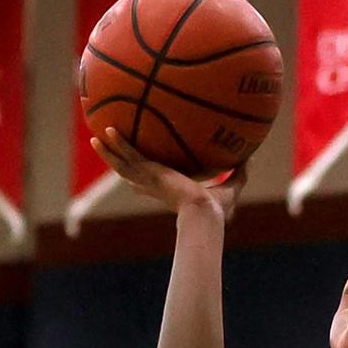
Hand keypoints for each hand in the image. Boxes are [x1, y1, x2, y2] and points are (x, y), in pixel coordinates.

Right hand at [91, 128, 246, 219]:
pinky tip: (103, 134)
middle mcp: (155, 186)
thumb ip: (239, 172)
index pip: (153, 185)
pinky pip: (127, 157)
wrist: (205, 213)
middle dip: (120, 161)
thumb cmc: (217, 209)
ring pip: (122, 165)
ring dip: (108, 152)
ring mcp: (149, 181)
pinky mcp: (147, 175)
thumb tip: (251, 157)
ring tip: (95, 138)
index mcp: (169, 190)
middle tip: (110, 150)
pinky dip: (115, 146)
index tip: (137, 174)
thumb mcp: (231, 186)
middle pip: (132, 172)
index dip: (144, 179)